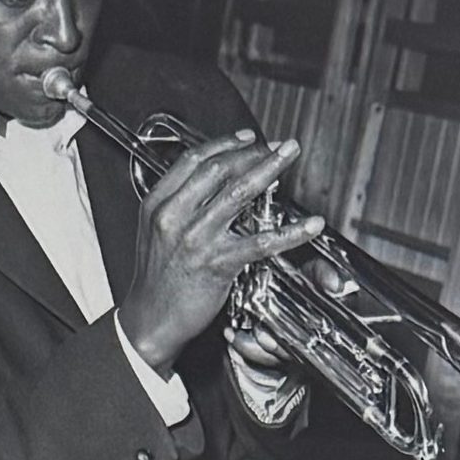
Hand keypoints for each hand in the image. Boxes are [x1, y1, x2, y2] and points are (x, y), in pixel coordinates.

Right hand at [116, 130, 318, 366]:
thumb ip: (177, 205)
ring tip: (289, 157)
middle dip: (252, 152)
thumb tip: (209, 185)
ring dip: (269, 170)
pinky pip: (261, 242)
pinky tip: (309, 225)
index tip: (248, 139)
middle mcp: (176, 215)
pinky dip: (290, 232)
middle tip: (277, 146)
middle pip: (219, 169)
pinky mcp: (218, 264)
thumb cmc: (157, 280)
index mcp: (158, 203)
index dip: (225, 144)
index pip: (194, 160)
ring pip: (238, 193)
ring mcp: (197, 239)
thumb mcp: (155, 231)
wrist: (150, 320)